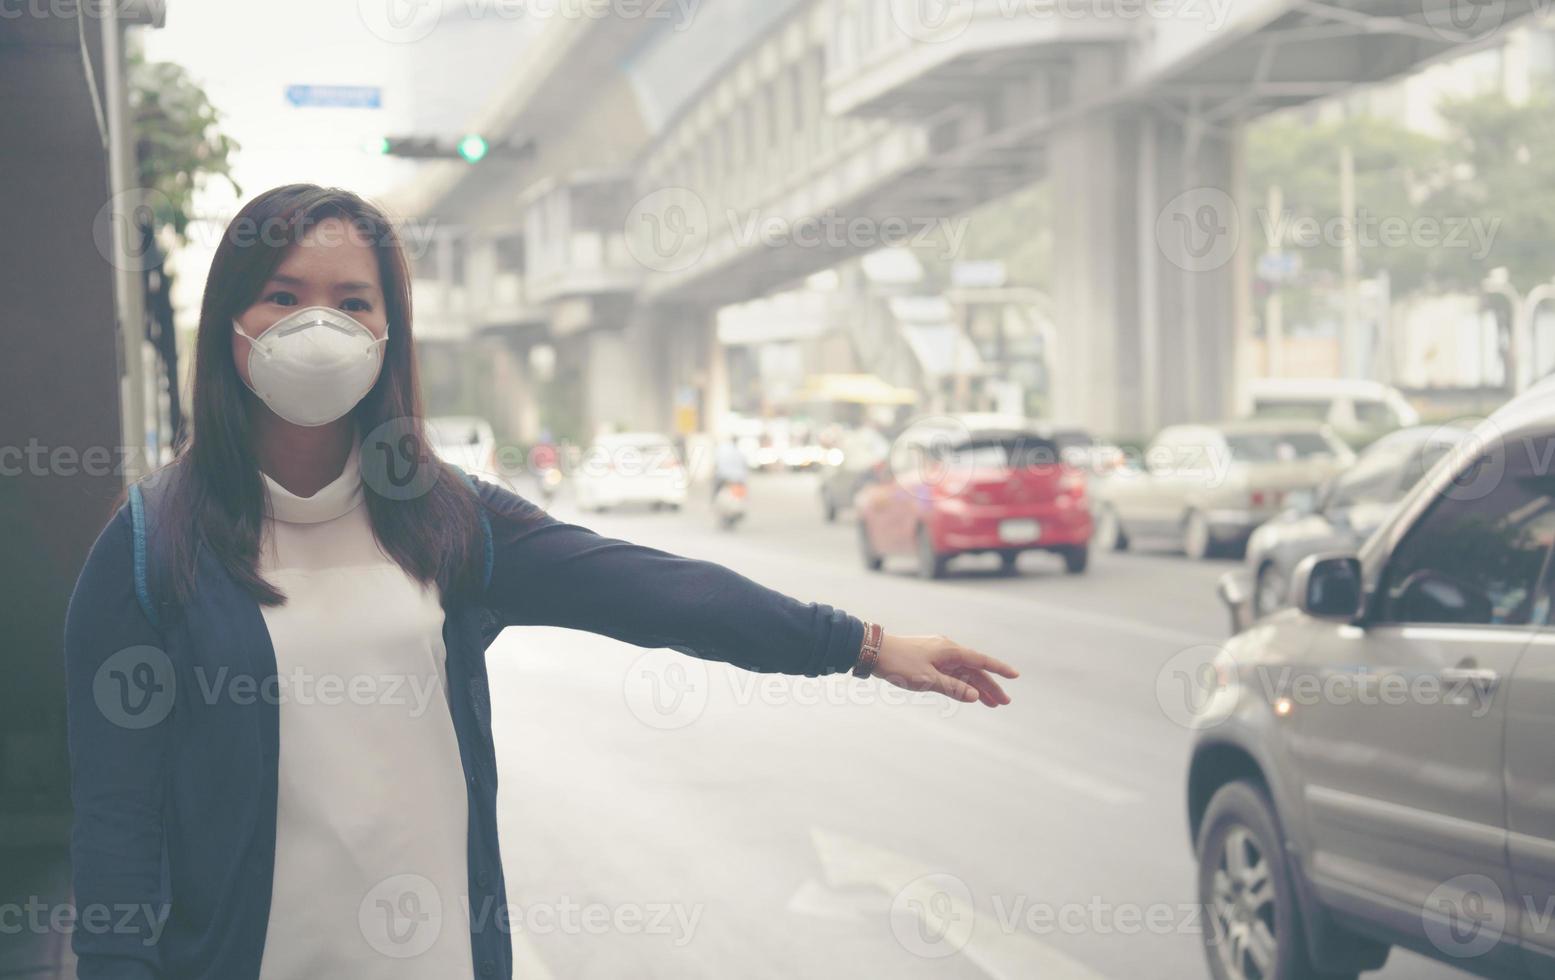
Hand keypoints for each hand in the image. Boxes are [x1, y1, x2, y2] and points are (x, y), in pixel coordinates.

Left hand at [872, 633, 1017, 706]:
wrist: (873, 650)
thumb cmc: (900, 663)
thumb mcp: (928, 679)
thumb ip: (953, 688)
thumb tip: (975, 696)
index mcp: (950, 650)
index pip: (981, 661)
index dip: (999, 669)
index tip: (1015, 676)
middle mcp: (947, 650)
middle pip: (974, 670)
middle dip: (990, 686)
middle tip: (1004, 702)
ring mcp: (938, 655)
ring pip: (963, 673)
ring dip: (976, 688)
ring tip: (991, 704)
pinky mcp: (928, 660)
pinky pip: (951, 673)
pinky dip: (961, 684)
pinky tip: (968, 694)